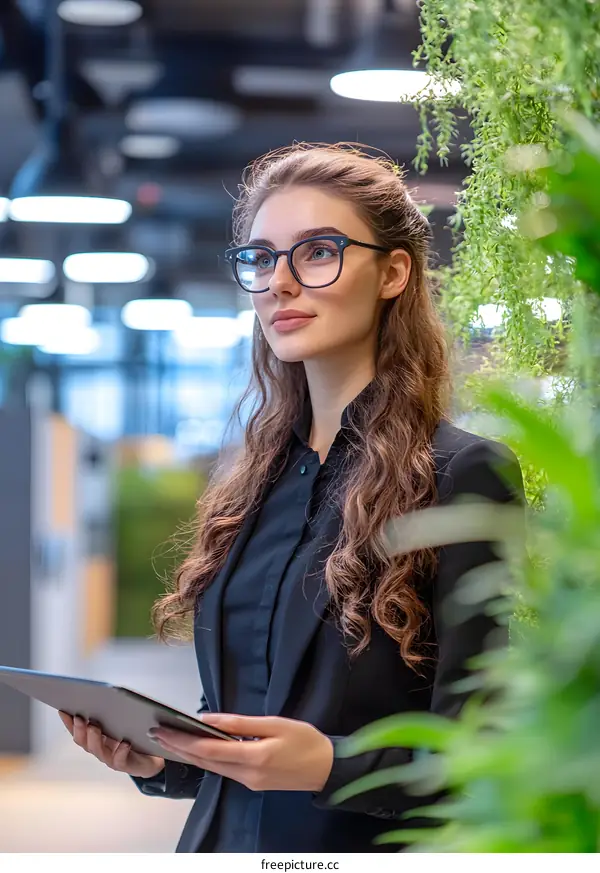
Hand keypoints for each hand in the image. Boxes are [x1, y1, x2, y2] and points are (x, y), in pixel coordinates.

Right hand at [59, 711, 165, 778]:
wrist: (152, 756)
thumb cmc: (135, 736)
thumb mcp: (121, 721)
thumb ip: (111, 711)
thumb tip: (102, 694)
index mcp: (97, 737)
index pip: (78, 729)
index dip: (69, 721)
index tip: (63, 709)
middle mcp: (101, 748)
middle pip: (84, 741)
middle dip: (80, 729)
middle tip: (80, 717)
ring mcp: (111, 758)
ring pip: (98, 751)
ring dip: (94, 738)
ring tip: (94, 726)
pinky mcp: (126, 764)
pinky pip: (120, 759)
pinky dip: (121, 751)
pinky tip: (124, 743)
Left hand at [149, 714, 333, 792]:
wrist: (328, 768)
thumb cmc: (305, 740)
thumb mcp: (275, 724)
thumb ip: (240, 723)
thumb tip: (209, 719)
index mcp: (254, 757)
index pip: (210, 749)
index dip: (184, 739)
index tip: (163, 729)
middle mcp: (247, 775)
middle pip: (206, 762)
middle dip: (180, 747)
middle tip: (157, 733)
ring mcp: (249, 782)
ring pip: (213, 769)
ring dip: (191, 755)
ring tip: (171, 740)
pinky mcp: (253, 783)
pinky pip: (224, 771)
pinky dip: (208, 759)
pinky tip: (198, 750)